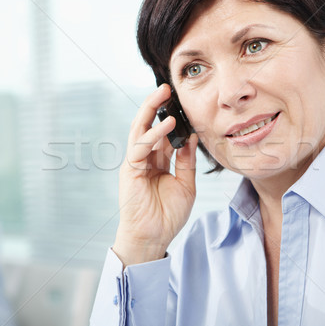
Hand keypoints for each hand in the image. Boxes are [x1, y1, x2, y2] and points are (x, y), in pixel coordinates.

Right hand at [113, 84, 197, 265]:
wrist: (153, 237)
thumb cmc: (167, 215)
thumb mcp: (185, 184)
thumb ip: (187, 160)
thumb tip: (193, 137)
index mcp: (157, 162)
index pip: (163, 134)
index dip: (171, 117)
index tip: (182, 102)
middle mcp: (144, 159)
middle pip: (148, 126)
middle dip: (156, 106)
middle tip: (167, 88)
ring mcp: (135, 163)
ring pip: (140, 130)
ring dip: (150, 111)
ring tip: (163, 94)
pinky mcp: (130, 170)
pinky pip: (140, 147)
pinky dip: (153, 135)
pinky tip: (167, 125)